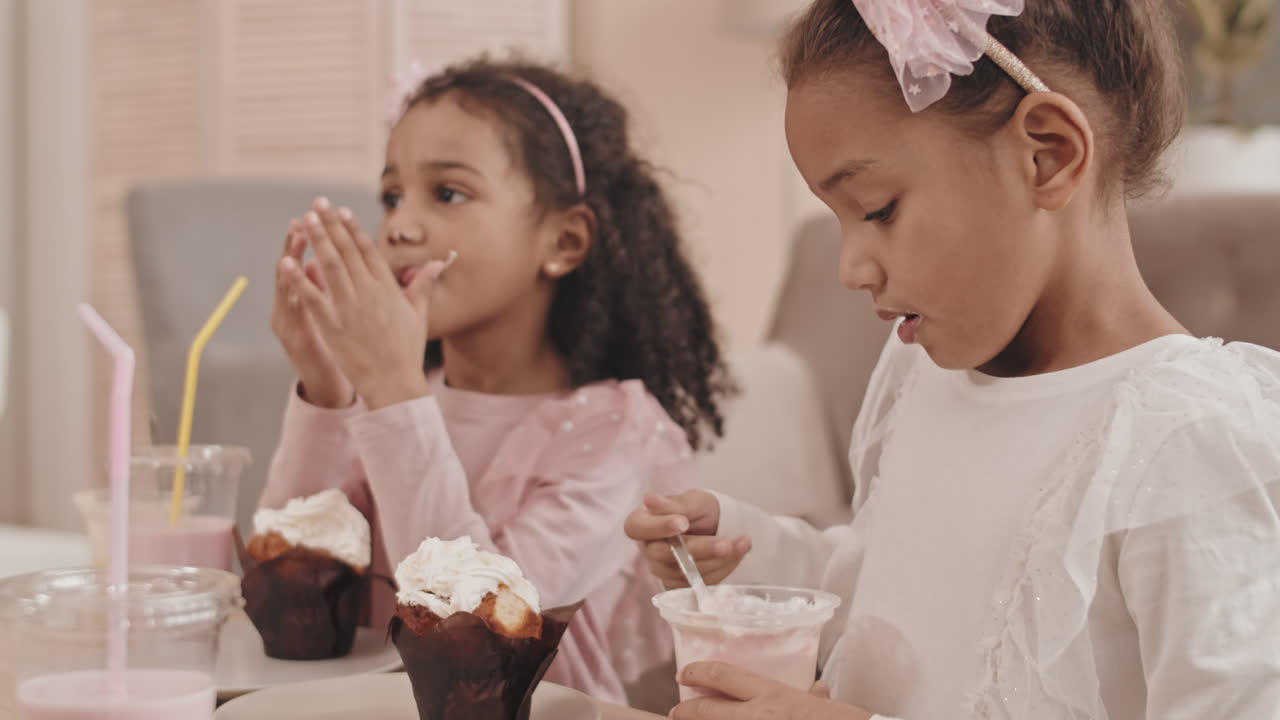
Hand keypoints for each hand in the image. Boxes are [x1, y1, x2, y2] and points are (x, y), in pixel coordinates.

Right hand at [271, 219, 353, 407]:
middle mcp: (288, 308)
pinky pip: (292, 315)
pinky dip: (293, 298)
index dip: (303, 241)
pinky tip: (295, 282)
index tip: (309, 217)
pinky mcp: (295, 339)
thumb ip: (322, 288)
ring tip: (296, 244)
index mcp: (299, 300)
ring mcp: (288, 324)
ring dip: (290, 266)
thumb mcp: (326, 312)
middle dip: (294, 246)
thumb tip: (321, 261)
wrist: (325, 382)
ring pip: (285, 289)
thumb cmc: (330, 345)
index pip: (300, 263)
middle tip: (300, 221)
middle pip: (288, 271)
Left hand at [285, 197, 443, 409]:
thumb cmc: (407, 350)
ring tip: (305, 220)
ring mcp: (350, 308)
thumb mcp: (418, 314)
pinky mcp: (333, 325)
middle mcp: (368, 293)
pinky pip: (314, 297)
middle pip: (346, 251)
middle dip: (331, 225)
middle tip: (317, 204)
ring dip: (317, 241)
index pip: (367, 250)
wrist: (394, 381)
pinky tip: (288, 261)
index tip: (341, 211)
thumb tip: (437, 263)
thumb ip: (422, 284)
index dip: (352, 229)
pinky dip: (300, 279)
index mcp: (387, 288)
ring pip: (330, 267)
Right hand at [623, 490, 750, 587]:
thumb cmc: (699, 510)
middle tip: (725, 543)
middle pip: (664, 555)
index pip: (635, 528)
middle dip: (700, 549)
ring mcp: (662, 570)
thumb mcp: (692, 500)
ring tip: (742, 544)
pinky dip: (722, 570)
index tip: (682, 522)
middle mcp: (648, 549)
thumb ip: (674, 504)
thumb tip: (649, 500)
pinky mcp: (680, 586)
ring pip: (684, 573)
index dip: (658, 527)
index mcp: (642, 522)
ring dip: (717, 561)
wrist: (717, 527)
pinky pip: (698, 585)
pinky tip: (738, 554)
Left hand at [671, 662, 871, 719]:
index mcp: (771, 693)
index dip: (697, 672)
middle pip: (706, 710)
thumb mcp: (822, 702)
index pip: (723, 675)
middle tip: (676, 712)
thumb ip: (810, 695)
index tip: (684, 675)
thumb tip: (817, 691)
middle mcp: (756, 715)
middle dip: (686, 711)